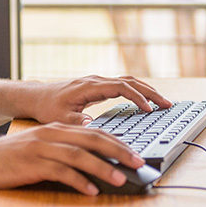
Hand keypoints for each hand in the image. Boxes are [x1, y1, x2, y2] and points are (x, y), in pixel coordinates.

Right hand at [0, 122, 144, 194]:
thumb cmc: (11, 158)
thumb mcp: (40, 149)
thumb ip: (64, 151)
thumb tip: (95, 165)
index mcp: (55, 129)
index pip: (94, 132)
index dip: (118, 142)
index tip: (136, 154)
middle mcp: (51, 134)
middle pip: (92, 139)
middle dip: (119, 151)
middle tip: (138, 163)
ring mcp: (41, 148)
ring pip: (79, 154)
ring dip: (102, 167)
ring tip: (119, 178)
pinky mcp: (32, 163)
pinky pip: (61, 172)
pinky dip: (79, 181)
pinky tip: (90, 190)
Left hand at [25, 75, 172, 124]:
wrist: (37, 97)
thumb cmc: (48, 107)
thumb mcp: (60, 117)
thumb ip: (76, 122)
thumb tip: (92, 125)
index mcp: (89, 86)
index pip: (121, 87)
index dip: (137, 97)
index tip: (150, 109)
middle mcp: (96, 81)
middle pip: (129, 81)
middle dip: (150, 92)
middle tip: (168, 105)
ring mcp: (97, 82)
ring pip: (127, 81)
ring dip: (146, 90)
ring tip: (163, 103)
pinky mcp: (97, 86)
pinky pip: (122, 85)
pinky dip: (137, 91)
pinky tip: (145, 101)